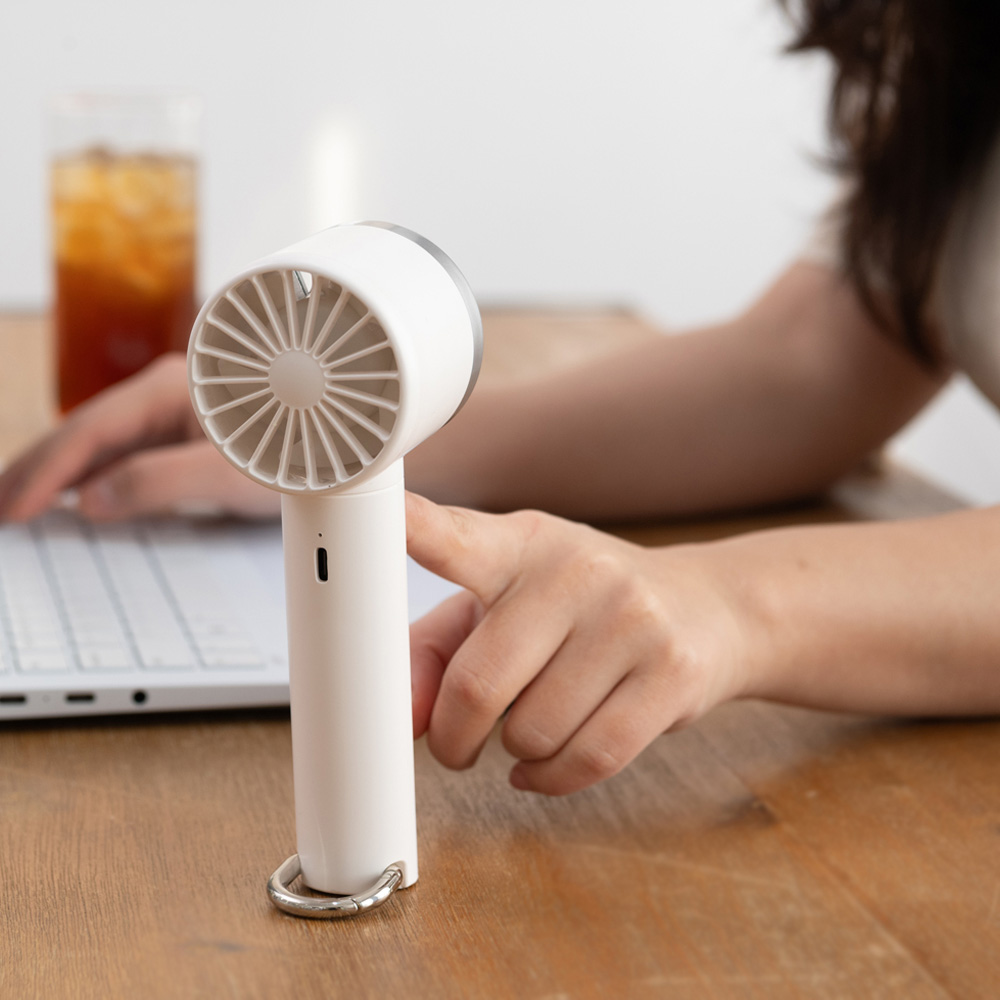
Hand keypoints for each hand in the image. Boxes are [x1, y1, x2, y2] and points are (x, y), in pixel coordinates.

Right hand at [0, 354, 278, 521]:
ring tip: (17, 504)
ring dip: (58, 474)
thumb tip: (92, 500)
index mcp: (168, 390)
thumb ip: (160, 481)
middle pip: (84, 433)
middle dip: (37, 470)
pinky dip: (90, 477)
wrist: (338, 446)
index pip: (91, 430)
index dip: (47, 468)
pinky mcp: (179, 437)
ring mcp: (169, 415)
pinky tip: (72, 498)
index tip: (14, 506)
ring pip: (99, 445)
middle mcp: (162, 396)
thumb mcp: (227, 473)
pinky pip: (122, 456)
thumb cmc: (294, 451)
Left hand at [406, 492, 761, 794]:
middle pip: (478, 684)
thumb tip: (401, 717)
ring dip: (517, 751)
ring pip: (532, 733)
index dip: (413, 526)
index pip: (457, 537)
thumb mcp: (508, 602)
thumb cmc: (584, 608)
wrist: (707, 609)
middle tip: (458, 742)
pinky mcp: (671, 674)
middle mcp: (576, 572)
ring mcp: (630, 620)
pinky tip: (546, 762)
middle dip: (455, 736)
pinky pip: (587, 760)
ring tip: (533, 724)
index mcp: (521, 546)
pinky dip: (552, 778)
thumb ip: (438, 651)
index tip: (381, 510)